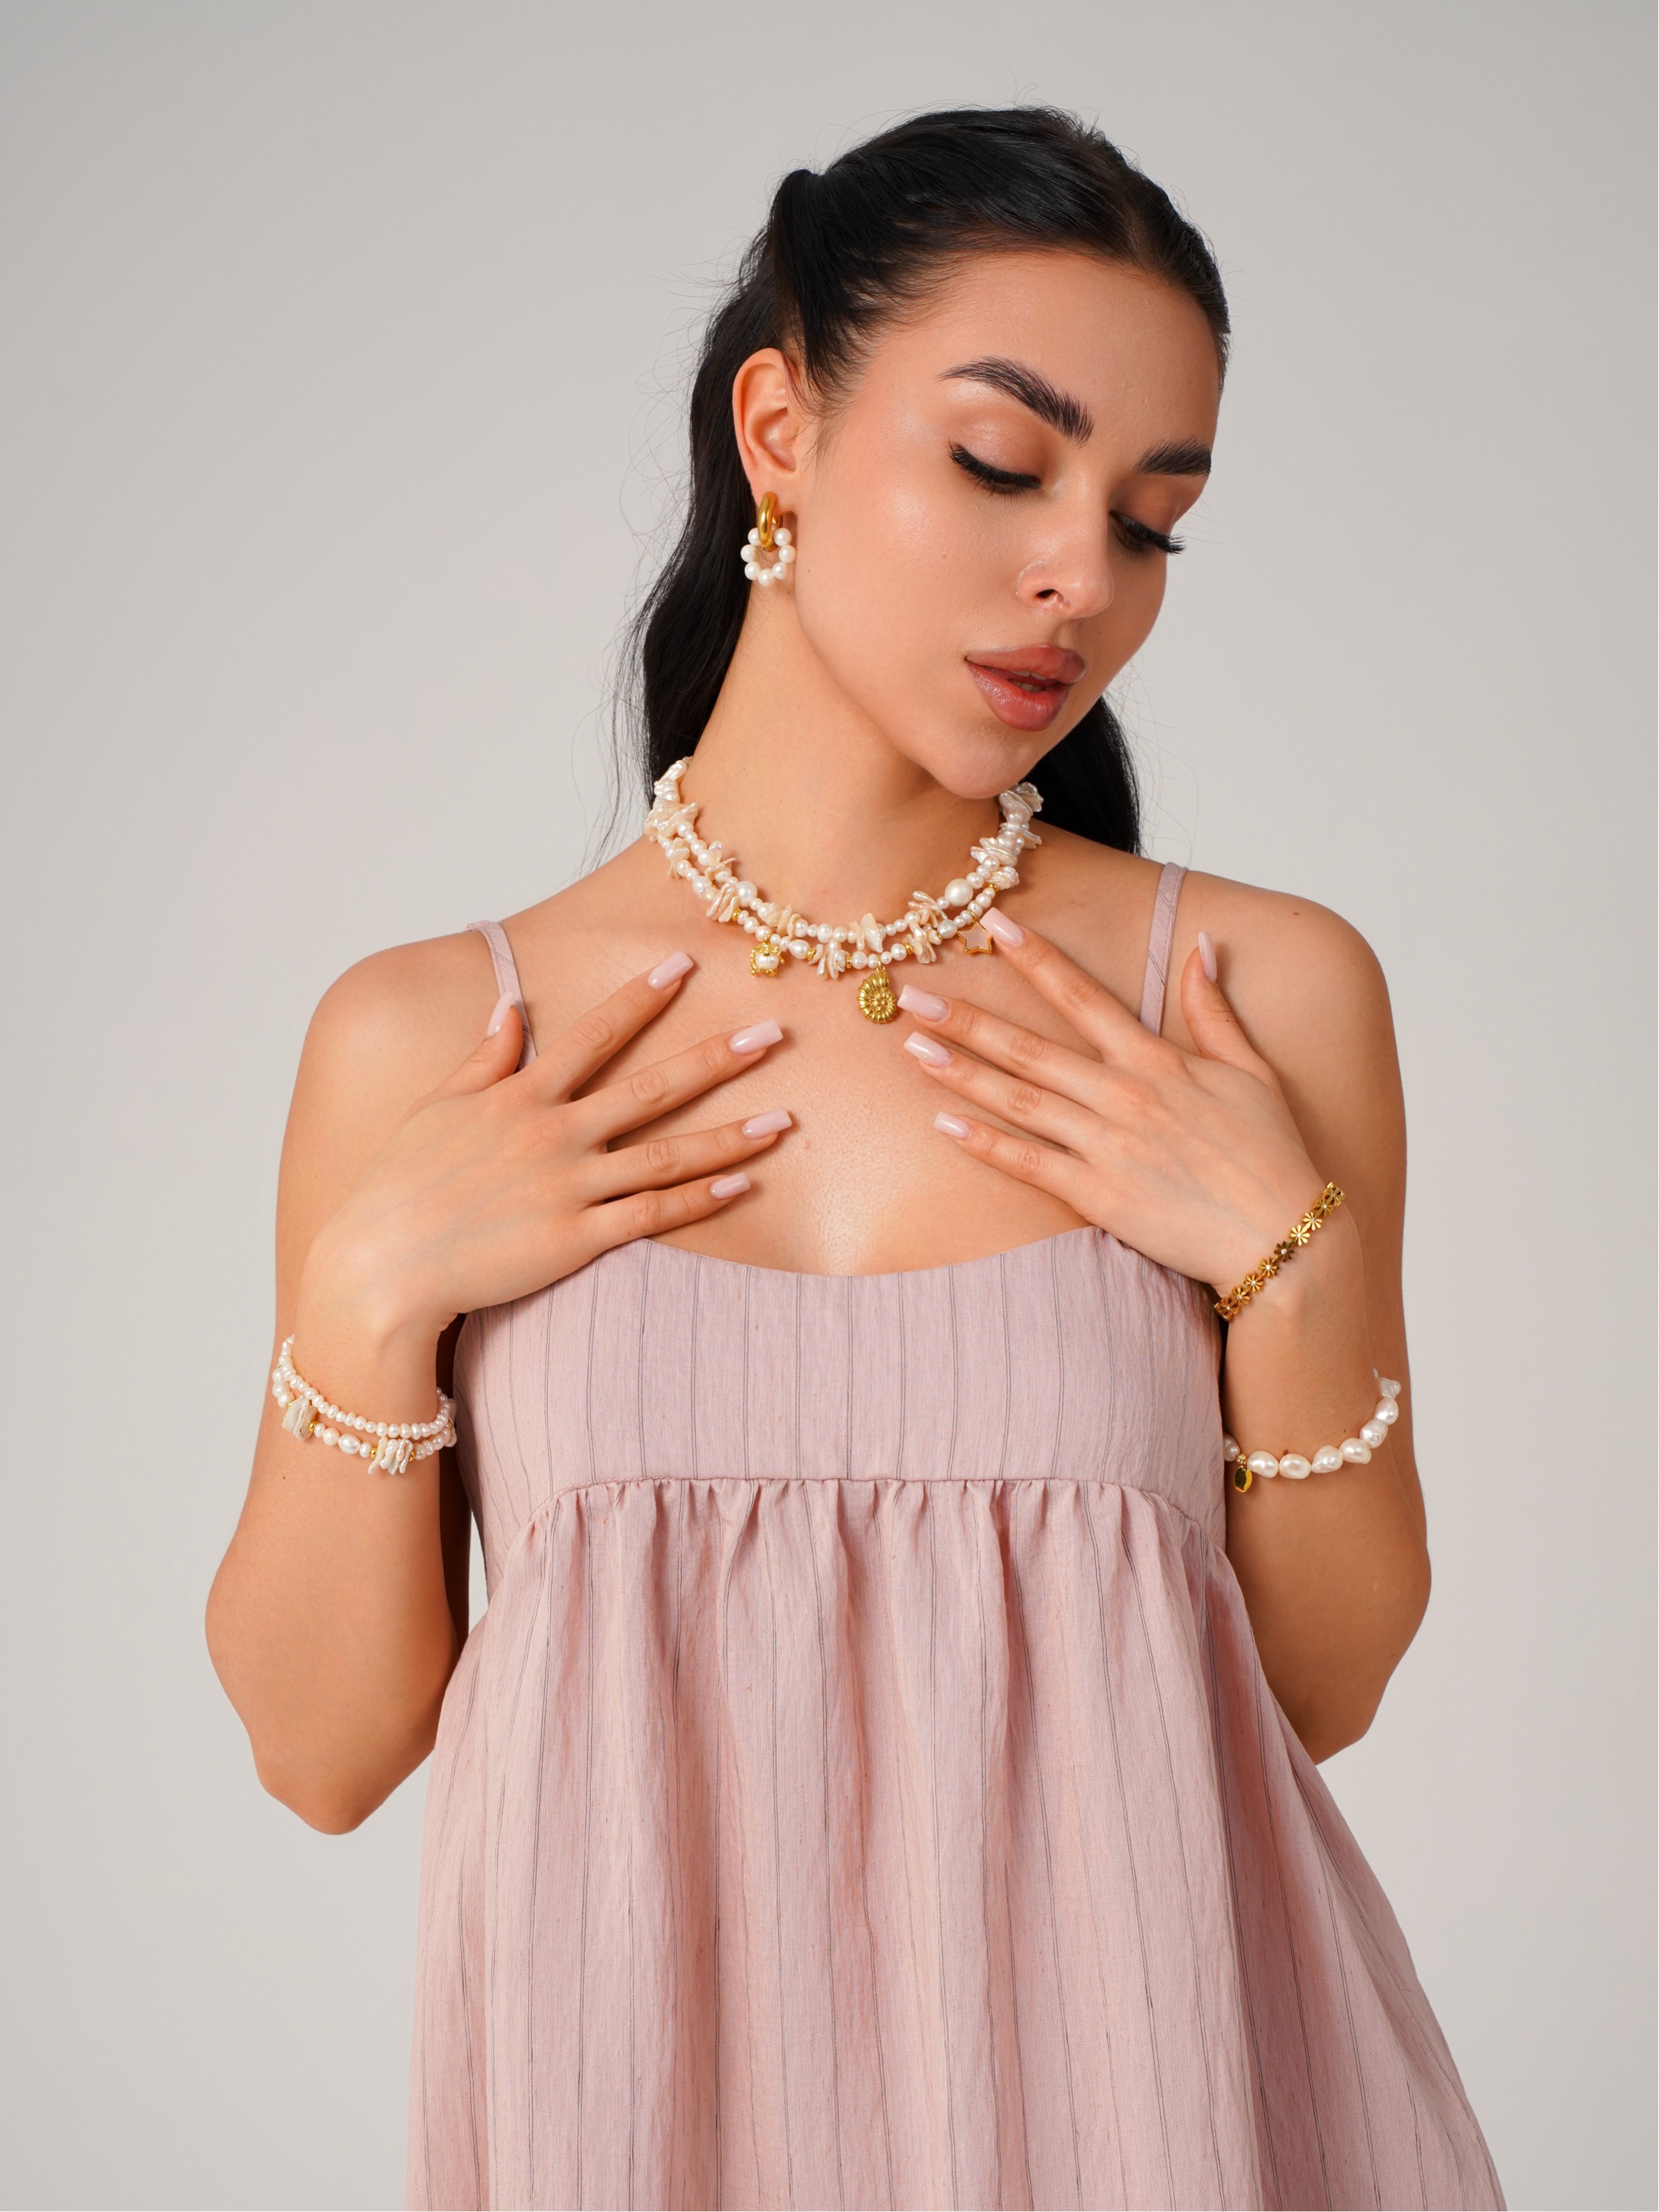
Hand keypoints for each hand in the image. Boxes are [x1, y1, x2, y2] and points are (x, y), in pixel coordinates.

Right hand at [297, 959, 789, 1355]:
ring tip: (784, 1120)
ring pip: (666, 1154)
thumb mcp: (435, 1108)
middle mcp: (552, 1134)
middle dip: (716, 1057)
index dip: (642, 997)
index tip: (685, 963)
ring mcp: (567, 1187)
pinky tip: (741, 1185)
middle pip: (650, 1088)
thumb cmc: (400, 1185)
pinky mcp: (575, 1239)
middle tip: (774, 1033)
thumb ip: (482, 1058)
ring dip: (729, 1136)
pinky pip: (651, 1217)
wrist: (380, 1265)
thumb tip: (509, 1007)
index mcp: (519, 1095)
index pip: (594, 1034)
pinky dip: (698, 1200)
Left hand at [893, 916, 1323, 1295]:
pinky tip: (943, 1126)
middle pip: (1029, 1047)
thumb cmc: (1271, 1155)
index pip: (1083, 996)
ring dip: (961, 1072)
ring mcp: (1107, 1146)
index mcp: (1157, 1060)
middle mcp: (1124, 1096)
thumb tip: (1205, 945)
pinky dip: (984, 1145)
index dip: (1035, 958)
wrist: (1283, 1237)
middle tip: (909, 993)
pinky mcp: (1098, 1196)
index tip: (992, 927)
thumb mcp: (1252, 1071)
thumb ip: (1215, 1009)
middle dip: (966, 1017)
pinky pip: (1028, 1164)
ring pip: (1018, 1100)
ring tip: (912, 1048)